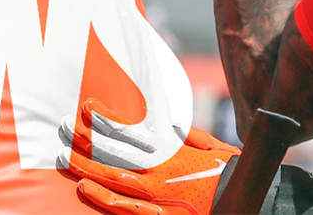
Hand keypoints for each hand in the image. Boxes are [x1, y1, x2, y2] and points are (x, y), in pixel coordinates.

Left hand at [59, 99, 239, 214]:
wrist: (251, 202)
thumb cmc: (232, 175)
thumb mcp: (212, 147)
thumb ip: (186, 136)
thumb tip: (165, 127)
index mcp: (171, 151)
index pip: (130, 132)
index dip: (105, 119)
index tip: (86, 107)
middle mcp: (159, 171)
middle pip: (113, 152)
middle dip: (85, 138)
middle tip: (61, 125)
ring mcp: (157, 195)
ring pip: (113, 177)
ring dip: (85, 164)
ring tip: (61, 152)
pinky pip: (125, 207)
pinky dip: (102, 197)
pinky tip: (81, 188)